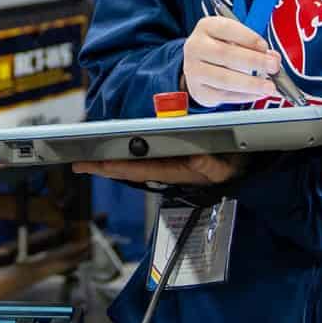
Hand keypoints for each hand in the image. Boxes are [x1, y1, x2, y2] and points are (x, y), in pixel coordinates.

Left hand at [77, 153, 245, 186]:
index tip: (94, 165)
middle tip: (77, 163)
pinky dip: (124, 153)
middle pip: (129, 168)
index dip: (115, 167)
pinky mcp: (169, 157)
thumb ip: (212, 166)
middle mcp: (167, 169)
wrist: (243, 164)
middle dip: (103, 166)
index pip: (139, 170)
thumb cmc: (234, 164)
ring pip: (132, 164)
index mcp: (176, 171)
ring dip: (110, 161)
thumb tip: (195, 156)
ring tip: (87, 158)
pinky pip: (141, 157)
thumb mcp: (227, 167)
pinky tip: (112, 151)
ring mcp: (166, 165)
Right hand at [181, 14, 281, 107]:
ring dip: (251, 83)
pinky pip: (224, 96)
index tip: (265, 47)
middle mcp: (196, 47)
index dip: (248, 38)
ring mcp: (194, 71)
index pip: (227, 29)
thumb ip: (254, 46)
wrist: (199, 67)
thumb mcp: (235, 39)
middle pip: (226, 54)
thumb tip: (274, 59)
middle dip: (254, 61)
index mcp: (206, 27)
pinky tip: (257, 93)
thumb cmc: (221, 49)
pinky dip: (244, 96)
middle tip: (273, 66)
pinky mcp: (199, 91)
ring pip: (224, 79)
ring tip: (269, 86)